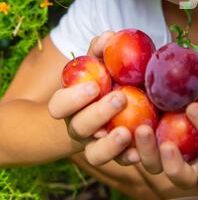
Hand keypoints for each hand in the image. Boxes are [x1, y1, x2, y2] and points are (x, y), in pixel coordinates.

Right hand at [48, 32, 133, 164]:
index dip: (73, 98)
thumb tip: (108, 36)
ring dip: (109, 145)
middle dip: (98, 114)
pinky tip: (137, 152)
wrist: (94, 112)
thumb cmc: (97, 81)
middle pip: (80, 127)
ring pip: (94, 155)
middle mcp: (78, 126)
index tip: (95, 86)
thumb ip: (99, 52)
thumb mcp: (95, 65)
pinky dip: (127, 158)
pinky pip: (117, 163)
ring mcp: (93, 144)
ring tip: (126, 132)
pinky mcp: (112, 155)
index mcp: (68, 105)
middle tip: (120, 98)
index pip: (59, 105)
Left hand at [117, 52, 197, 189]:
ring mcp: (160, 158)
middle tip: (165, 141)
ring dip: (146, 152)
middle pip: (183, 174)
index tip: (193, 106)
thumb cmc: (196, 92)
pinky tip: (114, 127)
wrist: (172, 102)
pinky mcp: (136, 151)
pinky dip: (121, 147)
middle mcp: (186, 157)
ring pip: (153, 167)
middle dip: (174, 161)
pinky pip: (128, 156)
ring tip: (139, 130)